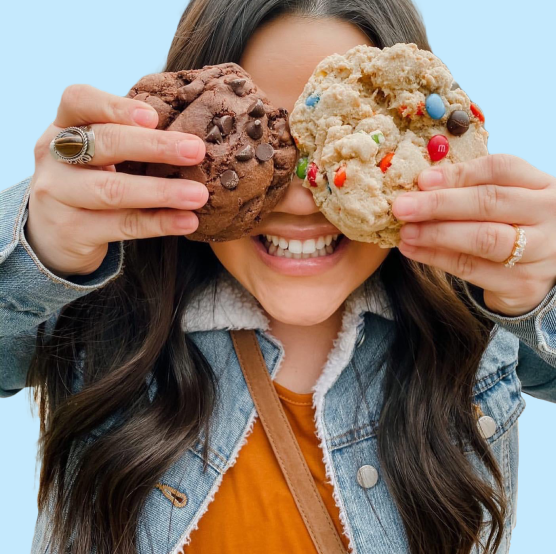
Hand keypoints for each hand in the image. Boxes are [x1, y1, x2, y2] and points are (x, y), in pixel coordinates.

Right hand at [27, 84, 207, 277]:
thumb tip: (191, 138)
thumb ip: (128, 139)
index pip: (78, 100)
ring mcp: (57, 195)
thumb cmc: (89, 182)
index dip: (115, 105)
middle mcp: (54, 158)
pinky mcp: (71, 231)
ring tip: (198, 195)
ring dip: (162, 191)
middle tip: (196, 150)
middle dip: (154, 146)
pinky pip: (122, 225)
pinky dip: (159, 223)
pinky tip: (187, 221)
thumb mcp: (97, 155)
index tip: (153, 116)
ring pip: (112, 190)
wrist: (51, 235)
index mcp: (63, 127)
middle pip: (104, 144)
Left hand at [392, 154, 555, 316]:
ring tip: (406, 232)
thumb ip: (472, 190)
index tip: (422, 180)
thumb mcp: (507, 202)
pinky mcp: (522, 283)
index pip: (501, 169)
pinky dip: (437, 258)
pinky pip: (471, 269)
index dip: (459, 173)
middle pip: (490, 202)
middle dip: (439, 204)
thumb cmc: (515, 226)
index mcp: (541, 186)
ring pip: (483, 239)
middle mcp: (546, 216)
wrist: (545, 274)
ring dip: (437, 234)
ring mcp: (539, 252)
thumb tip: (421, 184)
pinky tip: (413, 250)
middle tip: (402, 207)